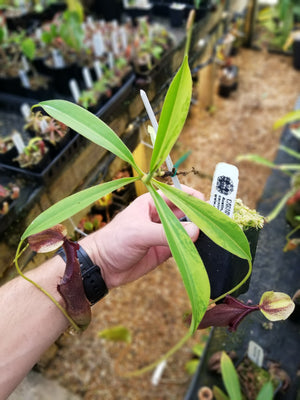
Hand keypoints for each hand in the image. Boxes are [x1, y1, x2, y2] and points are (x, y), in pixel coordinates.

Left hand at [82, 185, 203, 288]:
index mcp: (150, 203)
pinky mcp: (164, 250)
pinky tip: (200, 248)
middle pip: (183, 211)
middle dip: (197, 214)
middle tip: (213, 222)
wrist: (101, 267)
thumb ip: (166, 233)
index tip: (206, 203)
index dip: (191, 196)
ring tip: (211, 234)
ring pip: (185, 229)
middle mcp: (158, 216)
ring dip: (196, 231)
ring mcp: (162, 233)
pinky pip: (182, 245)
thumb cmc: (114, 241)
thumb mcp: (139, 233)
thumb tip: (194, 231)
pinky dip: (191, 246)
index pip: (175, 194)